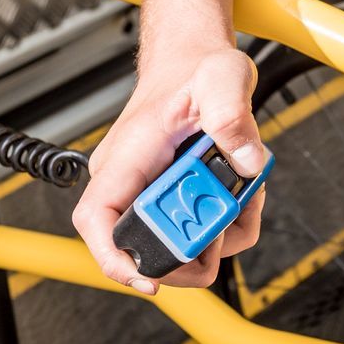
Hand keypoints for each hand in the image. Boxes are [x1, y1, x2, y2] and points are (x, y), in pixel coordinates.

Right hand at [71, 45, 266, 294]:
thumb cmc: (195, 69)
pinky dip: (231, 223)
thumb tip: (246, 161)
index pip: (97, 221)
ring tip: (242, 191)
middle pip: (146, 250)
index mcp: (125, 161)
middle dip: (195, 250)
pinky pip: (202, 234)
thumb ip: (232, 114)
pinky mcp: (178, 202)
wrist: (197, 63)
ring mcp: (153, 196)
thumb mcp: (221, 78)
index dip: (115, 260)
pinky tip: (242, 189)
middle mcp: (130, 185)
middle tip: (227, 221)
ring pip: (183, 248)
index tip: (150, 280)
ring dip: (223, 233)